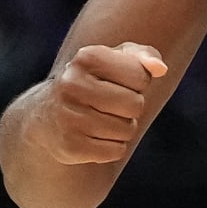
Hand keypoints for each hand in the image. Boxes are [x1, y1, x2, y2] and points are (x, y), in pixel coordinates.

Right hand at [41, 42, 167, 164]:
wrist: (46, 116)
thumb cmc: (93, 82)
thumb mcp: (115, 60)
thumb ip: (143, 56)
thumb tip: (160, 68)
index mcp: (87, 57)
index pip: (141, 76)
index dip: (137, 83)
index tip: (116, 82)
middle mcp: (72, 84)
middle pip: (136, 105)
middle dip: (131, 108)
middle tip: (109, 105)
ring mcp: (68, 116)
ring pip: (128, 130)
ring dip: (122, 129)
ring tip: (100, 120)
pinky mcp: (69, 147)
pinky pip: (116, 151)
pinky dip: (112, 147)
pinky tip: (92, 137)